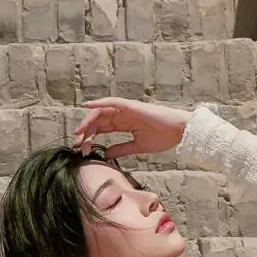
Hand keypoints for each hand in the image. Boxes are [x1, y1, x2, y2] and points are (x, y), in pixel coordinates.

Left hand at [73, 97, 188, 157]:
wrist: (179, 131)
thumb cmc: (163, 137)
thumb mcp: (137, 146)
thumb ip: (121, 149)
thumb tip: (106, 153)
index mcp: (124, 123)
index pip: (102, 128)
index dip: (90, 137)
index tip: (82, 149)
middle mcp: (123, 114)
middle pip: (98, 120)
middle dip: (86, 132)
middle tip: (78, 144)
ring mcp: (126, 109)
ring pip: (101, 112)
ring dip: (88, 121)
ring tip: (79, 132)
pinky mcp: (131, 106)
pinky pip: (112, 102)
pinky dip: (99, 102)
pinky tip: (88, 106)